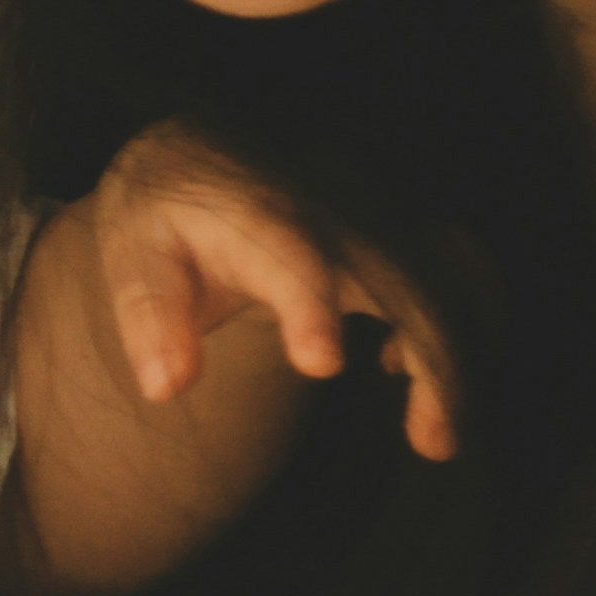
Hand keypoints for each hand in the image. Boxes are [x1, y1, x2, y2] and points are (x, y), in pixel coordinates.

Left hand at [88, 129, 453, 462]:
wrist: (201, 150)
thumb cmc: (166, 214)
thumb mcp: (131, 253)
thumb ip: (150, 316)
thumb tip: (167, 385)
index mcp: (256, 214)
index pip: (292, 254)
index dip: (311, 305)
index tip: (322, 364)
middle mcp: (330, 209)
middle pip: (409, 277)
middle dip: (437, 359)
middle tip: (433, 444)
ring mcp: (373, 214)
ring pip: (454, 271)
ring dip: (462, 349)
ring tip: (434, 434)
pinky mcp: (398, 228)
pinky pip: (461, 266)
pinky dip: (464, 320)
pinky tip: (400, 367)